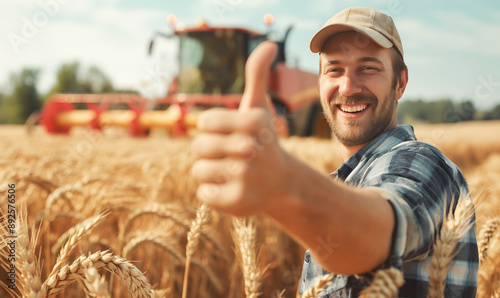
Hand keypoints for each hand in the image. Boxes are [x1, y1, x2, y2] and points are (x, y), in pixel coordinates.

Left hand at [191, 41, 290, 216]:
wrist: (282, 183)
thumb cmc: (262, 141)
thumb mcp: (259, 108)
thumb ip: (257, 76)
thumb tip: (270, 44)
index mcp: (254, 122)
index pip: (205, 121)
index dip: (212, 129)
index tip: (230, 134)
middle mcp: (252, 149)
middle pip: (199, 146)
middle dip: (209, 151)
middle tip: (231, 156)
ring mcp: (246, 178)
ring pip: (199, 170)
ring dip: (211, 172)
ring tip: (233, 173)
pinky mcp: (238, 202)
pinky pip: (204, 194)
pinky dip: (213, 192)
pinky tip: (232, 189)